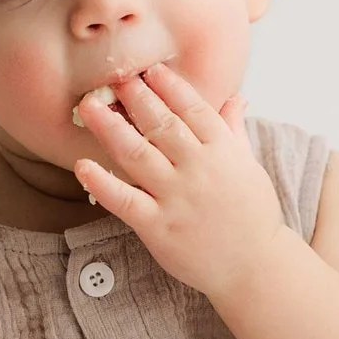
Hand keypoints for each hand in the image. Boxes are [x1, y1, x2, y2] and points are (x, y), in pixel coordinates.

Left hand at [73, 63, 286, 298]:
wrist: (255, 267)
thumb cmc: (254, 217)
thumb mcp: (249, 167)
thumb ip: (234, 131)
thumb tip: (236, 98)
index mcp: (224, 151)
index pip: (193, 108)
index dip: (169, 86)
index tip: (150, 71)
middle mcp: (199, 169)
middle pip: (161, 124)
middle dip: (135, 97)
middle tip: (114, 78)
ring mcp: (177, 198)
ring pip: (137, 153)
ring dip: (110, 127)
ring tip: (90, 106)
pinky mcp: (158, 226)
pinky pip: (124, 199)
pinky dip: (101, 183)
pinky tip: (83, 165)